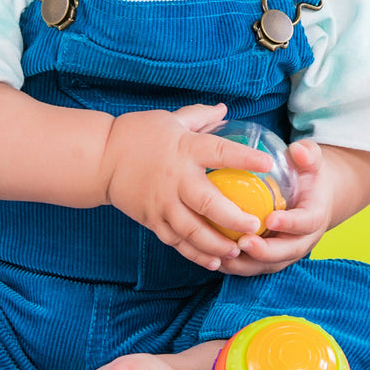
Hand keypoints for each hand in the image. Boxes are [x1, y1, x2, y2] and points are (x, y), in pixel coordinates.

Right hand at [101, 103, 276, 269]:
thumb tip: (225, 108)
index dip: (244, 158)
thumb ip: (201, 116)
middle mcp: (176, 178)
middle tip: (255, 226)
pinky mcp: (152, 219)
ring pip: (192, 230)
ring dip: (216, 243)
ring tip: (238, 250)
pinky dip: (195, 253)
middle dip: (233, 218)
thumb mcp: (172, 119)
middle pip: (208, 203)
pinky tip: (214, 261)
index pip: (220, 152)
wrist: (101, 158)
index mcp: (185, 149)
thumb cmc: (139, 134)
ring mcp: (162, 202)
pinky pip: (176, 241)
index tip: (268, 164)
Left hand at [218, 139, 329, 275]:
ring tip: (224, 255)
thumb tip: (298, 150)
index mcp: (315, 215)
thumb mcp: (311, 161)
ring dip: (247, 264)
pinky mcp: (272, 258)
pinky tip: (216, 258)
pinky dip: (238, 266)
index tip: (270, 219)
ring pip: (269, 264)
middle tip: (243, 242)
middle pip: (286, 252)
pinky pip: (256, 267)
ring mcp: (287, 252)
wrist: (311, 197)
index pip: (305, 223)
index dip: (290, 224)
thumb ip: (307, 154)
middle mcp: (304, 239)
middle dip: (265, 251)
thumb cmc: (307, 175)